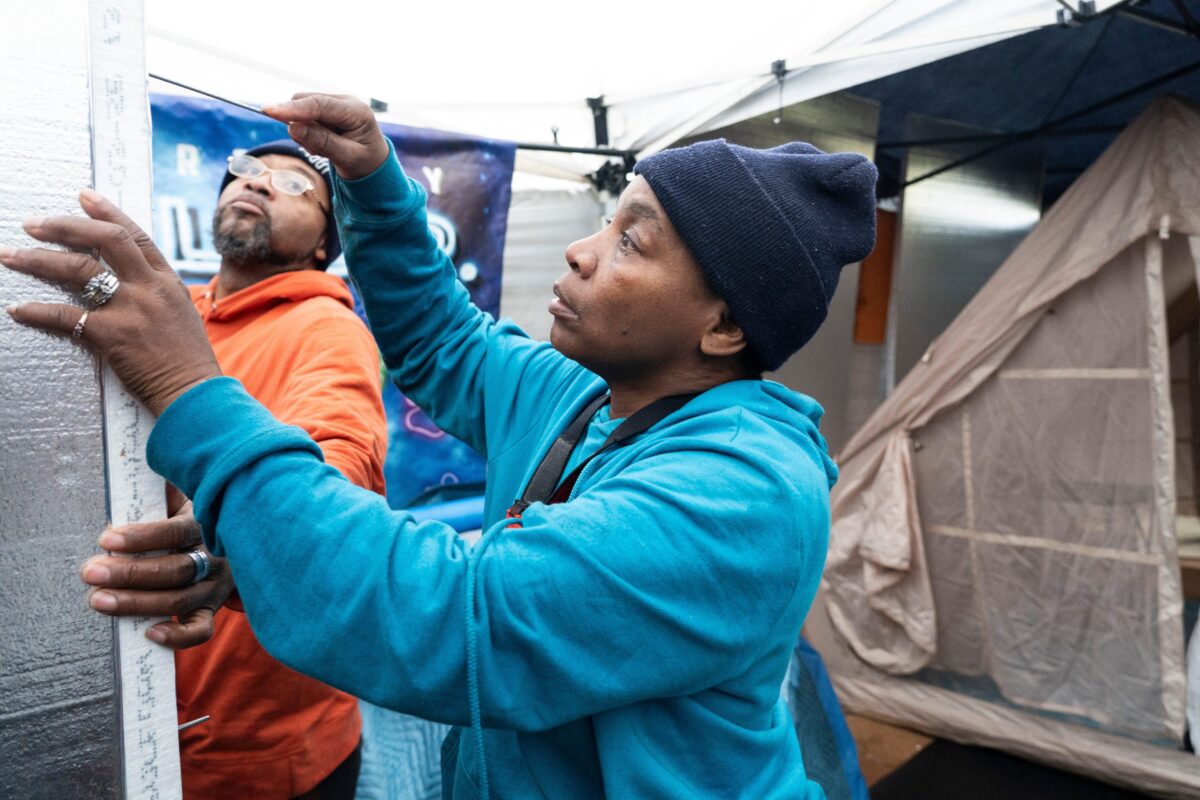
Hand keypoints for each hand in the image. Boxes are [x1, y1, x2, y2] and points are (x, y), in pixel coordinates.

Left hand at [2, 190, 220, 415]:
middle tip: (32, 223)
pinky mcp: (112, 336)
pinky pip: (65, 316)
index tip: (84, 196)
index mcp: (168, 281)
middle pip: (105, 241)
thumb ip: (155, 294)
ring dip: (38, 260)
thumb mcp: (180, 316)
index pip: (136, 235)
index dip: (107, 212)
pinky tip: (18, 308)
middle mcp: (150, 289)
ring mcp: (132, 310)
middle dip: (64, 227)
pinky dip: (37, 311)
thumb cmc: (188, 362)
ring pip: (79, 271)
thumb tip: (126, 280)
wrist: (195, 394)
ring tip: (11, 255)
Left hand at [81, 498, 234, 648]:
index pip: (177, 532)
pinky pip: (201, 629)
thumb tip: (127, 481)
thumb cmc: (192, 515)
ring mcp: (216, 585)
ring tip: (98, 600)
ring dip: (137, 603)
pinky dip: (178, 636)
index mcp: (207, 524)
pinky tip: (149, 634)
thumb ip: (159, 491)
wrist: (242, 538)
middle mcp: (215, 557)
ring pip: (180, 600)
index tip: (106, 538)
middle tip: (90, 572)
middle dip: (129, 573)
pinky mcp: (213, 608)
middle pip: (175, 570)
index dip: (143, 536)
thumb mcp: (182, 496)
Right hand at [262, 93, 390, 179]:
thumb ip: (323, 142)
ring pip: (301, 109)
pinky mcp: (325, 109)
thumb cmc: (365, 162)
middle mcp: (345, 101)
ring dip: (305, 132)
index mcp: (357, 111)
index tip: (269, 110)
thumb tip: (294, 128)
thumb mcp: (348, 158)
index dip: (294, 109)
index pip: (320, 105)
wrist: (373, 162)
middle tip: (317, 150)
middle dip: (300, 124)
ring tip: (327, 148)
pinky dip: (307, 133)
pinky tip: (324, 143)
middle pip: (306, 101)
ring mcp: (334, 103)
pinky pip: (303, 117)